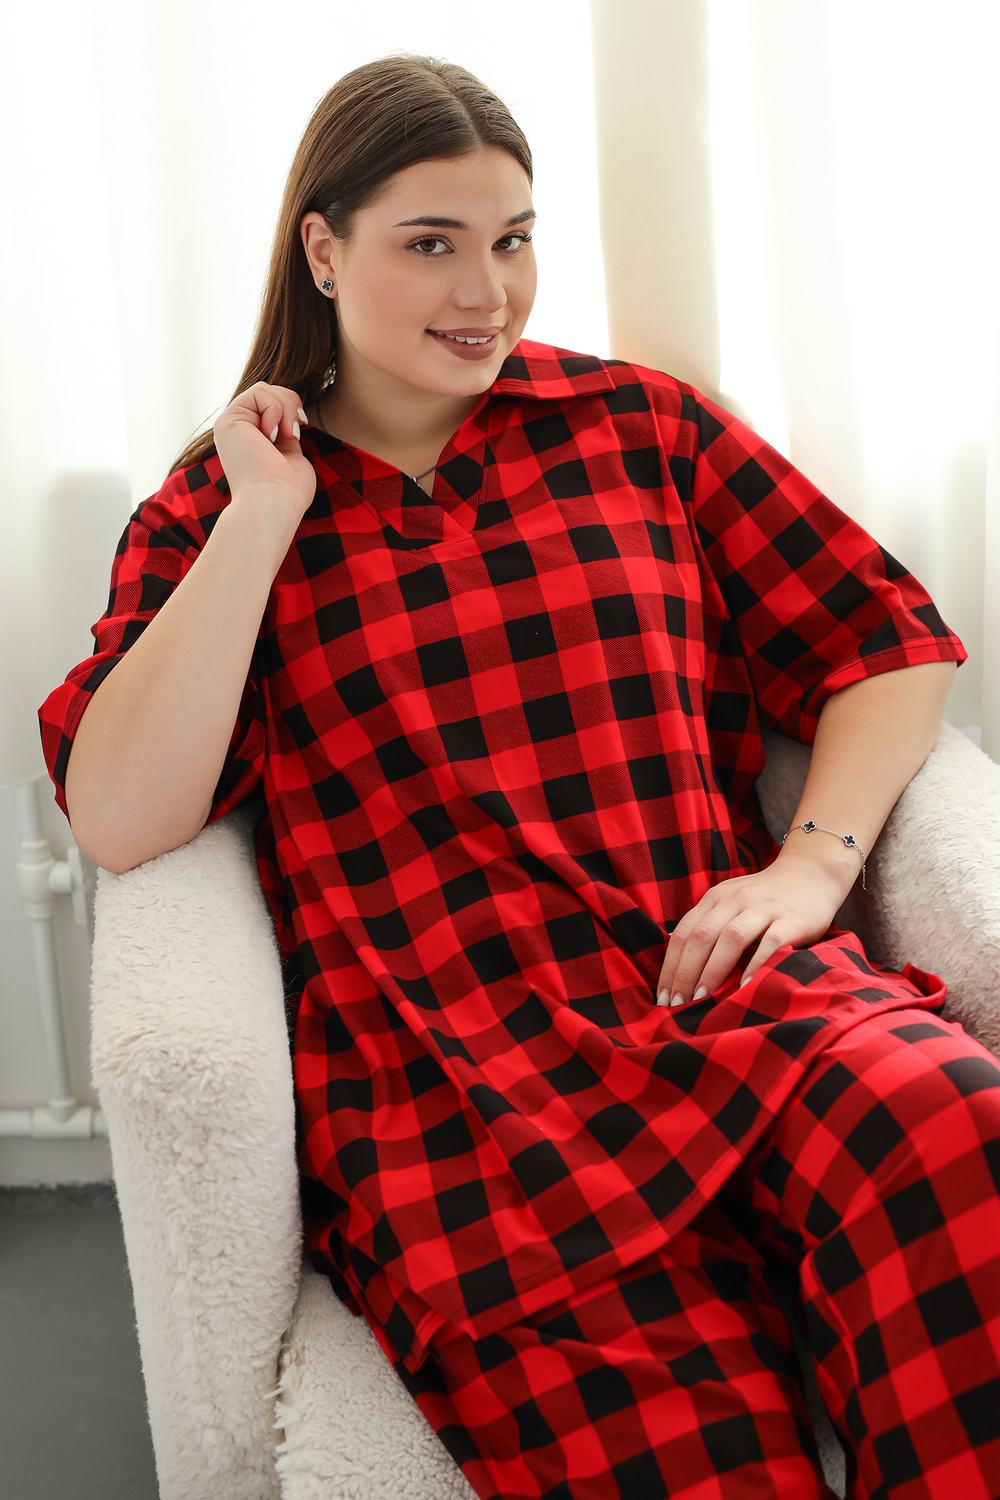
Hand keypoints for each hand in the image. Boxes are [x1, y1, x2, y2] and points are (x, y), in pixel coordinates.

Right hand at [213, 382, 316, 525]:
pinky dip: (275, 410)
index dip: (292, 408)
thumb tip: (291, 414)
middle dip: (290, 404)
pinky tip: (270, 436)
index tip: (300, 427)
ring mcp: (232, 425)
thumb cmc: (288, 491)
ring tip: (286, 435)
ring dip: (285, 408)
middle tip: (294, 433)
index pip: (274, 404)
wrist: (273, 503)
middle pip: (269, 391)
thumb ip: (285, 432)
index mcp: (253, 440)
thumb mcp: (291, 453)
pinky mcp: (228, 421)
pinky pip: (259, 392)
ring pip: (265, 389)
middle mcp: (239, 431)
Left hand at [654, 853, 846, 1008]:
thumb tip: (677, 956)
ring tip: (702, 999)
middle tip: (676, 1004)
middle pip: (701, 937)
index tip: (661, 996)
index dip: (670, 966)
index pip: (683, 933)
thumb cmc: (765, 898)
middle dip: (684, 973)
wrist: (811, 874)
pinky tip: (744, 986)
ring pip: (731, 938)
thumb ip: (708, 924)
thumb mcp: (730, 903)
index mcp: (715, 898)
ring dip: (712, 971)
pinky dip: (755, 964)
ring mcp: (763, 908)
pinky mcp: (790, 920)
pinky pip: (770, 942)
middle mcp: (735, 900)